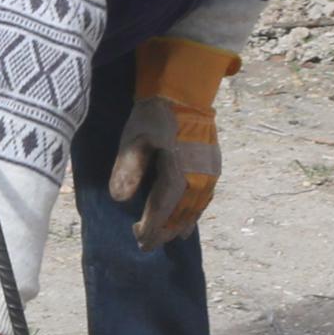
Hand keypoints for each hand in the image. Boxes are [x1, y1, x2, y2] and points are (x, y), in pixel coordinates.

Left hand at [105, 37, 236, 248]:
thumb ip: (128, 167)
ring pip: (196, 208)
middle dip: (165, 231)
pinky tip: (187, 218)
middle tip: (147, 244)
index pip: (163, 209)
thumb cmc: (155, 113)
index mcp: (179, 172)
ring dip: (181, 224)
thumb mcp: (134, 137)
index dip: (151, 228)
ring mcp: (210, 172)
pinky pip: (205, 198)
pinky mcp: (213, 165)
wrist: (185, 90)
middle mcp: (199, 177)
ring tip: (167, 237)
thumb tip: (119, 199)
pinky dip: (195, 212)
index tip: (138, 240)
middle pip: (181, 214)